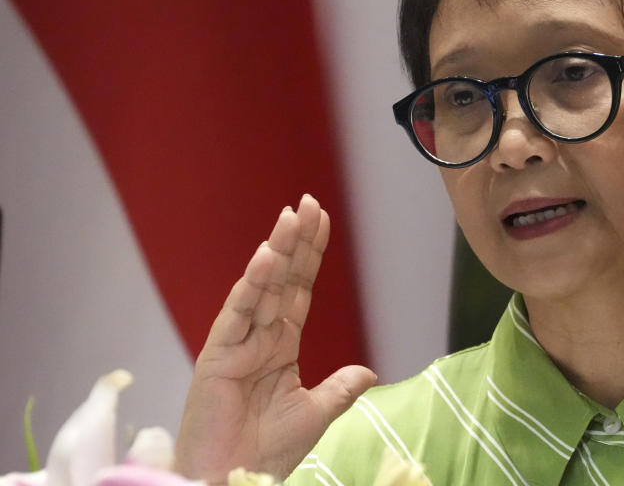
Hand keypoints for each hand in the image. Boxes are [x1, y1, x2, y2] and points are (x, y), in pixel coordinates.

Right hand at [174, 194, 376, 481]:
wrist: (234, 480)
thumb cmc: (265, 452)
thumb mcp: (314, 414)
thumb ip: (340, 389)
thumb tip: (369, 371)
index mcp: (280, 344)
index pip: (299, 288)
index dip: (310, 254)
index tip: (321, 218)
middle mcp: (258, 336)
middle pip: (281, 278)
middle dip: (295, 240)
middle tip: (307, 202)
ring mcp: (236, 343)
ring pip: (260, 288)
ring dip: (275, 252)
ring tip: (290, 217)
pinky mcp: (217, 356)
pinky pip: (237, 315)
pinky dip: (250, 286)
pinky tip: (264, 259)